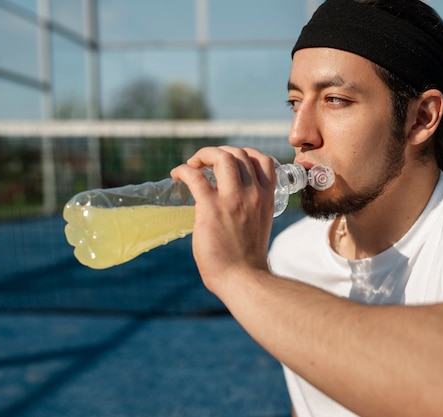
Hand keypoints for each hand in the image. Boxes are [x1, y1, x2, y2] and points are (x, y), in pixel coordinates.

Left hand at [170, 146, 276, 294]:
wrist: (243, 279)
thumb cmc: (248, 260)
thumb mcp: (260, 225)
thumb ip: (251, 209)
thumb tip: (231, 206)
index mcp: (266, 198)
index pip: (263, 160)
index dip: (245, 153)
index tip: (231, 160)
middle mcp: (252, 193)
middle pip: (239, 154)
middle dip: (219, 152)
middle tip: (204, 164)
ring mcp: (233, 199)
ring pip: (222, 157)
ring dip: (203, 154)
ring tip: (192, 164)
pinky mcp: (211, 207)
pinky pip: (195, 177)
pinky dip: (183, 170)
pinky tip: (177, 175)